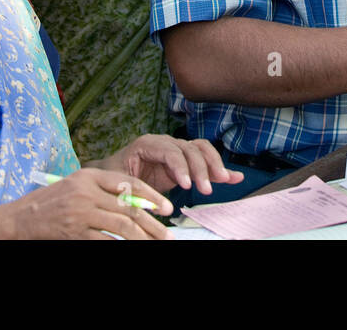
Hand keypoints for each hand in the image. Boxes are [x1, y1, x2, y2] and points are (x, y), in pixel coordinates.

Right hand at [7, 167, 171, 239]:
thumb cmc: (53, 200)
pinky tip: (132, 248)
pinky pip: (105, 241)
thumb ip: (105, 189)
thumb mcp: (78, 185)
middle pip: (128, 208)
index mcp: (89, 176)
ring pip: (121, 226)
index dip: (151, 196)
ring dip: (142, 238)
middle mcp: (86, 192)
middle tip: (167, 234)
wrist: (22, 217)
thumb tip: (137, 202)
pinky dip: (120, 246)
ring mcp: (80, 213)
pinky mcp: (75, 232)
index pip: (128, 184)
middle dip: (152, 223)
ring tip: (155, 244)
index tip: (166, 208)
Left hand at [107, 135, 244, 196]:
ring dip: (214, 165)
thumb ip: (135, 191)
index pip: (170, 151)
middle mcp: (164, 142)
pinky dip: (219, 168)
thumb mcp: (120, 183)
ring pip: (201, 150)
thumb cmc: (113, 177)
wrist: (111, 174)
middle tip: (206, 190)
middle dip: (201, 168)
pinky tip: (235, 177)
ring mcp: (176, 149)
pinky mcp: (185, 161)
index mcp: (147, 144)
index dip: (181, 167)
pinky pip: (204, 159)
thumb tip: (151, 205)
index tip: (188, 186)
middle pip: (189, 148)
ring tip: (224, 180)